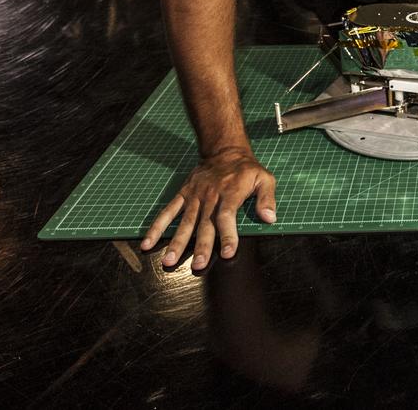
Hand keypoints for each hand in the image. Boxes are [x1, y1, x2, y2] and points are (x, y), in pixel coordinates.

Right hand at [142, 146, 277, 269]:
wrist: (225, 151)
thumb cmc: (246, 169)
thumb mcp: (264, 179)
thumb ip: (267, 199)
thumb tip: (269, 218)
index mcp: (231, 193)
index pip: (227, 217)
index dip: (227, 235)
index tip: (228, 252)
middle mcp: (210, 197)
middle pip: (204, 224)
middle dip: (201, 246)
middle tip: (198, 266)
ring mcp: (194, 196)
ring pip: (185, 221)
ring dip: (177, 242)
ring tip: (169, 261)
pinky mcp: (183, 195)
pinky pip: (168, 211)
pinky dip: (157, 227)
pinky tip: (148, 242)